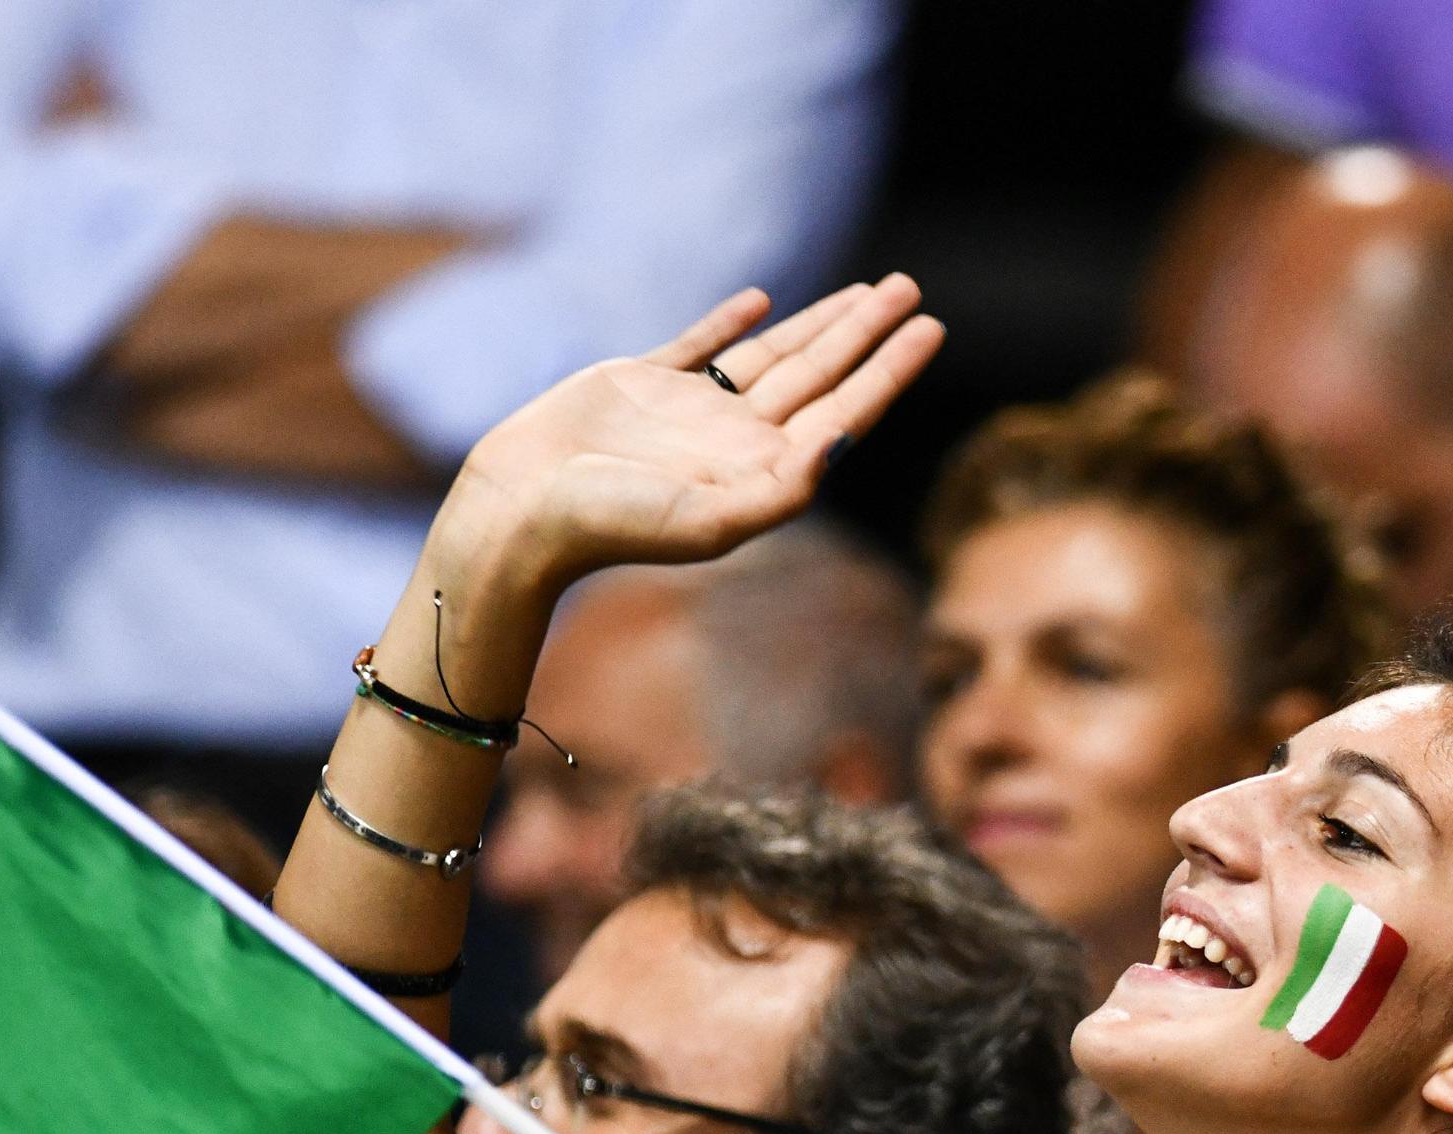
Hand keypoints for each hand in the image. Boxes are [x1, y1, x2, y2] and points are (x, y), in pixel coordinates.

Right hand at [442, 277, 942, 594]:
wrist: (522, 512)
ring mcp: (690, 410)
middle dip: (868, 333)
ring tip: (867, 293)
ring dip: (820, 323)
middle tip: (911, 289)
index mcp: (761, 470)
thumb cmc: (613, 525)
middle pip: (821, 374)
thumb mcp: (711, 519)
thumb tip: (845, 438)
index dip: (890, 370)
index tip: (931, 327)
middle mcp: (735, 438)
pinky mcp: (640, 384)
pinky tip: (761, 300)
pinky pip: (700, 344)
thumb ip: (785, 488)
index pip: (844, 410)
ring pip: (774, 354)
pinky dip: (731, 321)